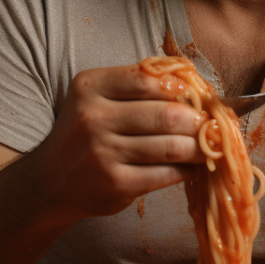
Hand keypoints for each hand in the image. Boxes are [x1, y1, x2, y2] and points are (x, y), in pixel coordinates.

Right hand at [26, 64, 206, 220]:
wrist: (50, 180)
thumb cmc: (87, 133)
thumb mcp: (99, 98)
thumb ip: (140, 87)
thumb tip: (200, 88)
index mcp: (91, 86)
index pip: (150, 79)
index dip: (184, 88)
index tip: (201, 97)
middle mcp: (93, 117)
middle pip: (167, 115)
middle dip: (199, 121)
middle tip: (214, 125)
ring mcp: (103, 153)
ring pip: (172, 146)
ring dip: (200, 147)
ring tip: (210, 146)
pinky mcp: (115, 184)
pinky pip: (166, 174)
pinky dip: (187, 170)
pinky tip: (193, 167)